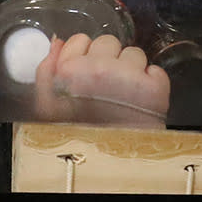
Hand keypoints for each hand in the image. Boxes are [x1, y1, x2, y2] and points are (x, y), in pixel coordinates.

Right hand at [34, 32, 170, 125]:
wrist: (108, 162)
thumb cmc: (75, 135)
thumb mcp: (46, 106)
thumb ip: (46, 70)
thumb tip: (57, 42)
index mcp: (68, 71)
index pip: (80, 39)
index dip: (82, 54)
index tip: (84, 70)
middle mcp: (98, 69)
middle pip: (107, 42)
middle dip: (107, 58)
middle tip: (104, 84)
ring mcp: (128, 77)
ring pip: (134, 53)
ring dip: (130, 69)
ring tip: (123, 94)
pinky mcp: (154, 87)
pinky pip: (155, 69)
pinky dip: (151, 82)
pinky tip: (140, 98)